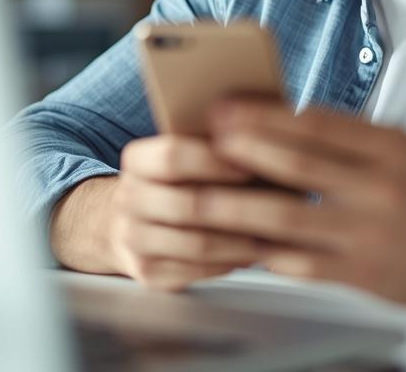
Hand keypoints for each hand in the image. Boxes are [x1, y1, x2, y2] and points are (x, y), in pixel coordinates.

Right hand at [59, 134, 266, 291]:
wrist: (127, 222)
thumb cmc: (178, 182)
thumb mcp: (188, 152)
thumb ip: (219, 141)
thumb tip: (266, 131)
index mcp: (137, 160)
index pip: (172, 156)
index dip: (214, 161)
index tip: (252, 164)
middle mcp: (128, 199)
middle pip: (187, 204)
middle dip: (237, 207)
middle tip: (277, 208)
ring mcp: (133, 239)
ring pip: (196, 244)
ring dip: (240, 241)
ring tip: (272, 233)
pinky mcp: (146, 273)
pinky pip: (195, 272)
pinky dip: (229, 263)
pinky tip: (251, 253)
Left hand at [202, 99, 405, 303]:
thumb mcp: (398, 149)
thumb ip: (345, 137)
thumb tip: (274, 121)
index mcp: (388, 148)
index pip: (316, 124)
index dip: (264, 115)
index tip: (226, 108)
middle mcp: (379, 189)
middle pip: (297, 166)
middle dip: (242, 154)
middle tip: (202, 144)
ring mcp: (369, 235)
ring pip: (288, 219)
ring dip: (238, 207)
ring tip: (201, 198)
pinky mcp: (362, 276)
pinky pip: (299, 263)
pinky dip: (262, 250)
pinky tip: (234, 241)